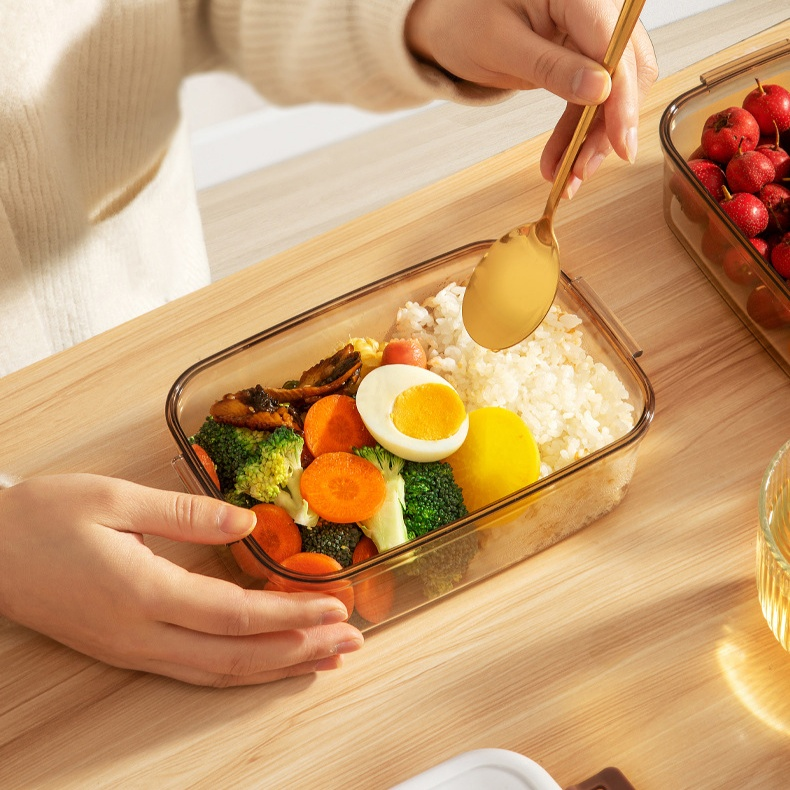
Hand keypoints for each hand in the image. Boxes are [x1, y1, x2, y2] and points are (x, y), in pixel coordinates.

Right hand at [0, 474, 362, 685]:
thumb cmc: (43, 518)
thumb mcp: (113, 499)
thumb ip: (186, 514)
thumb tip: (247, 524)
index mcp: (143, 592)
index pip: (236, 615)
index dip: (291, 616)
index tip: (337, 609)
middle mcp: (142, 634)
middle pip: (238, 656)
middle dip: (301, 650)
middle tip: (353, 641)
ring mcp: (133, 650)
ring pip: (220, 673)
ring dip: (278, 667)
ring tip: (326, 659)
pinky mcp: (127, 650)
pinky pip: (196, 670)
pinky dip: (242, 670)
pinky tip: (268, 663)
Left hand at [405, 0, 657, 194]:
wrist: (452, 21)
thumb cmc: (468, 20)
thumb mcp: (502, 46)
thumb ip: (551, 67)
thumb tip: (599, 90)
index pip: (614, 44)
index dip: (622, 97)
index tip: (620, 142)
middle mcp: (593, 6)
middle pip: (626, 68)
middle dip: (609, 125)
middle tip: (584, 169)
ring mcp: (590, 32)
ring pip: (613, 90)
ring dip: (592, 137)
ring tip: (568, 175)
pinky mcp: (583, 56)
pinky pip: (592, 98)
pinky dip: (578, 132)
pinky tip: (560, 159)